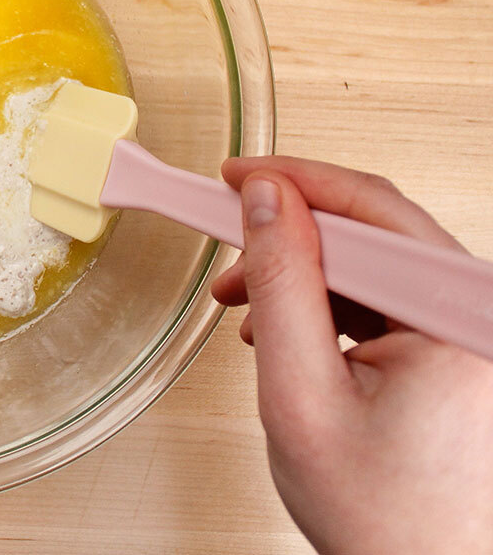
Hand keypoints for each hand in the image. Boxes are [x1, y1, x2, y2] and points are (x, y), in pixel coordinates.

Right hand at [212, 157, 492, 554]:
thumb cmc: (383, 519)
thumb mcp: (301, 394)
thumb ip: (282, 286)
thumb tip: (265, 203)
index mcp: (457, 321)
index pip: (370, 211)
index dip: (290, 183)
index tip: (234, 176)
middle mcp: (476, 317)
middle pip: (374, 232)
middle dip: (287, 234)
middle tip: (227, 236)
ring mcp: (469, 332)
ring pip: (376, 262)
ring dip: (303, 272)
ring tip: (248, 302)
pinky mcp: (455, 348)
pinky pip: (388, 298)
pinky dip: (331, 302)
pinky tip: (289, 326)